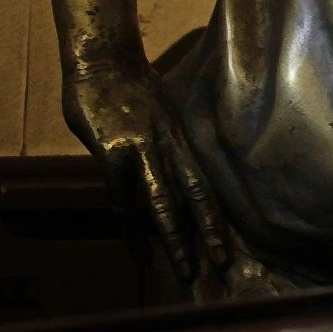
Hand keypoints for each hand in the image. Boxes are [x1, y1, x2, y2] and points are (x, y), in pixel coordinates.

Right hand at [63, 69, 229, 281]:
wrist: (102, 62)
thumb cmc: (129, 87)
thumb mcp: (162, 111)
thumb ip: (167, 141)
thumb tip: (173, 165)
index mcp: (181, 136)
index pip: (206, 180)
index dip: (217, 213)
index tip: (229, 242)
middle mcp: (169, 144)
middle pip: (195, 194)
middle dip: (209, 232)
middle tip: (223, 265)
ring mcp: (142, 148)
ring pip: (164, 202)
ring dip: (176, 239)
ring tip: (186, 270)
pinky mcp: (114, 153)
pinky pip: (123, 201)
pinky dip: (131, 230)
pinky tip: (137, 253)